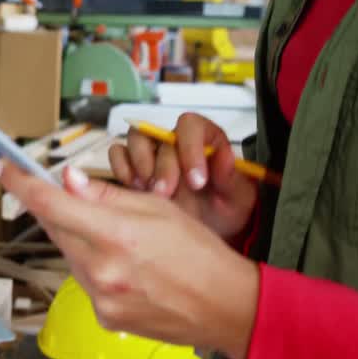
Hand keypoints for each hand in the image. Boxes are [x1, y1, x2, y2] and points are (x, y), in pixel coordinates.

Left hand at [0, 159, 259, 358]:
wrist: (225, 307)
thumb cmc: (201, 254)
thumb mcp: (158, 208)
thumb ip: (108, 195)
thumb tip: (69, 181)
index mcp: (115, 234)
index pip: (50, 204)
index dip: (20, 184)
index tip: (4, 168)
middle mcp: (102, 269)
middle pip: (56, 230)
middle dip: (61, 211)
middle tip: (78, 201)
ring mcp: (100, 298)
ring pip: (71, 256)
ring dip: (82, 241)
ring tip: (123, 242)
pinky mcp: (104, 318)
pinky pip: (86, 283)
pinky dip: (96, 269)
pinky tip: (128, 270)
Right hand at [108, 113, 257, 242]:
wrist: (209, 233)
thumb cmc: (225, 211)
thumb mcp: (239, 198)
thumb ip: (231, 176)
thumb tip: (224, 155)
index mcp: (206, 139)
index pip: (191, 125)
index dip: (190, 147)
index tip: (197, 180)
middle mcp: (177, 142)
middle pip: (159, 136)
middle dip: (163, 167)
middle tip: (168, 193)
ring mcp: (154, 154)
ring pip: (136, 139)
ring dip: (140, 165)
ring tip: (151, 191)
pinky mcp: (135, 169)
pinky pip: (118, 155)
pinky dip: (122, 169)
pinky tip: (136, 189)